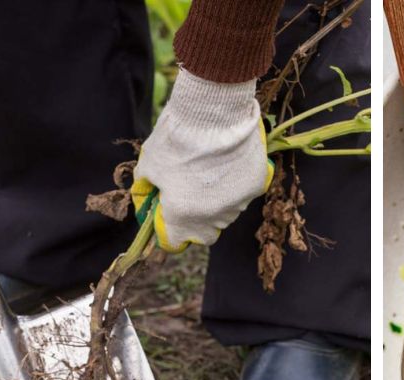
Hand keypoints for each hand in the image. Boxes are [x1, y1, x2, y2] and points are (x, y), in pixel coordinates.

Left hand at [131, 68, 273, 251]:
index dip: (165, 230)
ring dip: (214, 202)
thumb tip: (148, 203)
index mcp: (183, 217)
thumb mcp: (149, 166)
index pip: (173, 243)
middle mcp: (213, 218)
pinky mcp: (256, 186)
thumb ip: (147, 192)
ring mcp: (238, 203)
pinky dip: (233, 184)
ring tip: (208, 172)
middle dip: (192, 219)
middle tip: (186, 192)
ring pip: (224, 214)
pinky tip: (226, 162)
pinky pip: (241, 194)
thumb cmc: (176, 139)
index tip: (164, 213)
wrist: (214, 112)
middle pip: (202, 233)